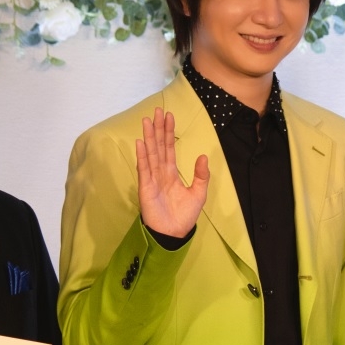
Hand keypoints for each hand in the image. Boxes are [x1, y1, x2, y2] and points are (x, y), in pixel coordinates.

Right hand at [135, 107, 208, 237]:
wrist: (174, 233)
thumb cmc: (184, 216)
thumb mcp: (199, 193)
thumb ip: (201, 175)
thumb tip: (203, 155)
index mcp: (172, 174)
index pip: (169, 149)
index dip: (169, 133)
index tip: (169, 117)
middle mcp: (160, 173)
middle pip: (158, 147)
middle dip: (158, 129)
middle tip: (157, 111)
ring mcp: (152, 179)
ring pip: (150, 154)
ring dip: (149, 137)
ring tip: (147, 121)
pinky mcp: (145, 187)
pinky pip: (144, 169)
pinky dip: (142, 156)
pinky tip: (141, 142)